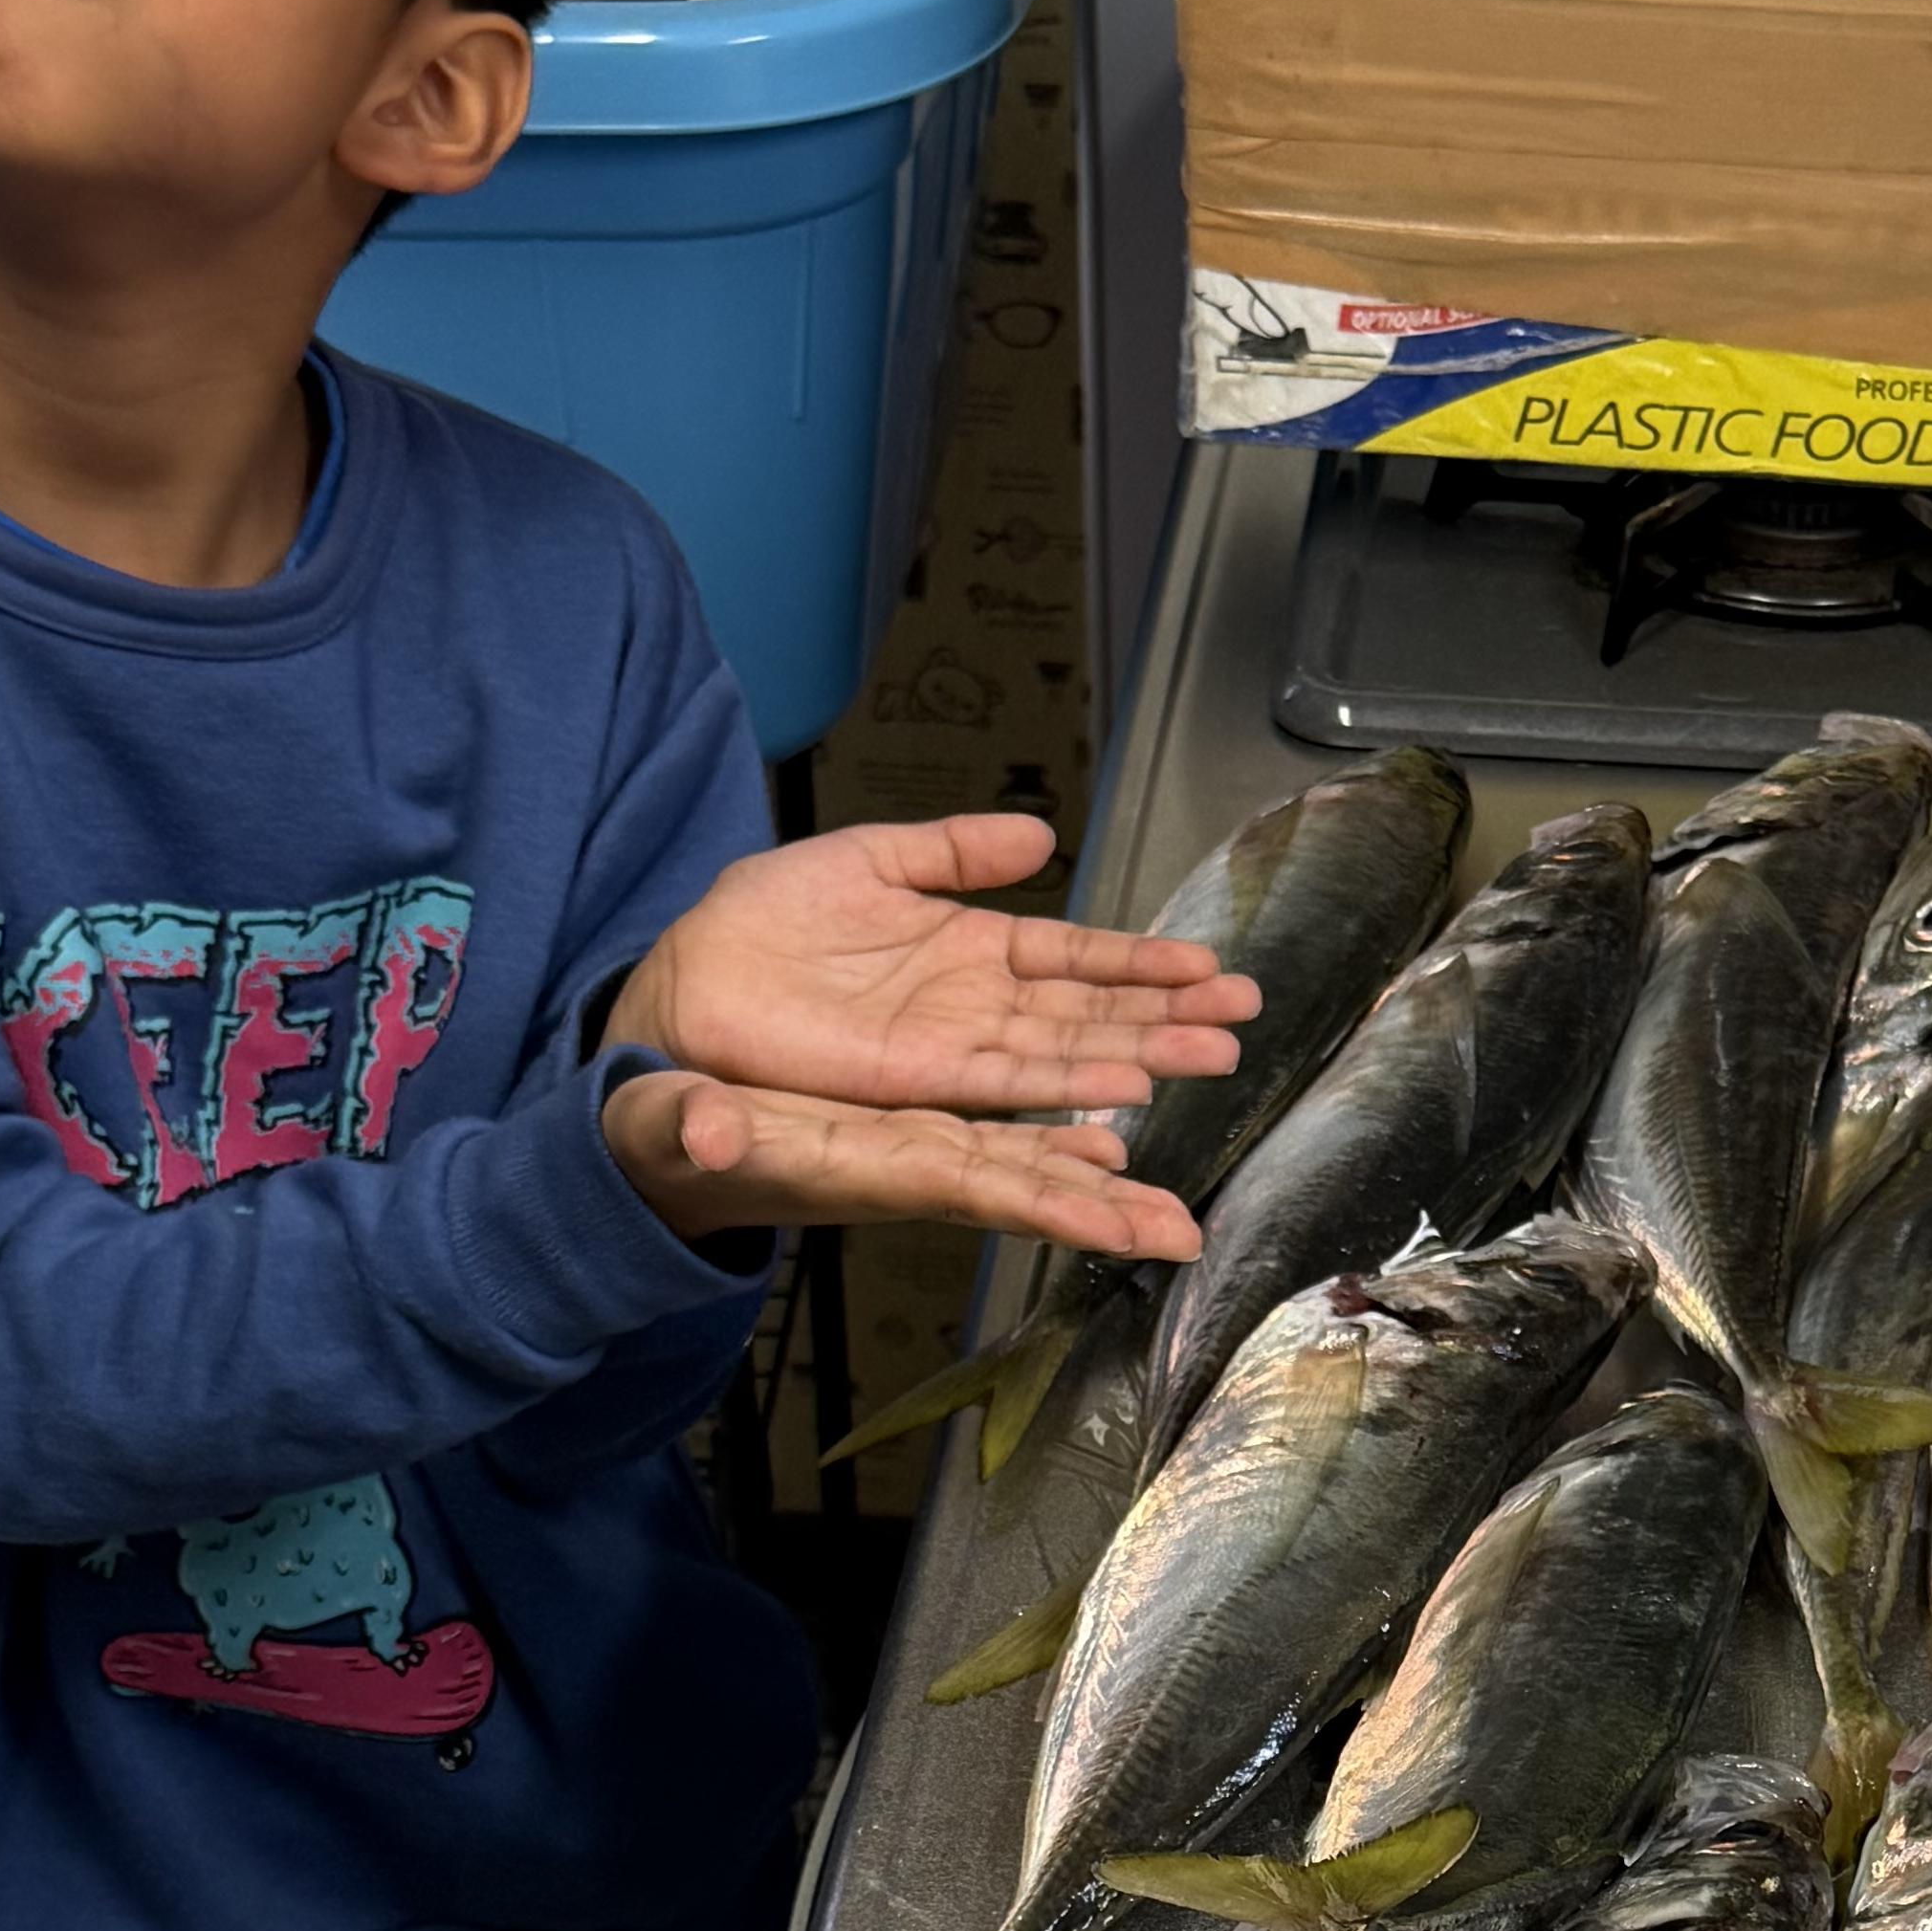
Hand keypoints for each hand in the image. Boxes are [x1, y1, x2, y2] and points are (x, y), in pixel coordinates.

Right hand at [605, 1061, 1205, 1264]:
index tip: (1122, 1225)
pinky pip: (998, 1135)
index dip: (1047, 1202)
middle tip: (1187, 1235)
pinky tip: (1107, 1131)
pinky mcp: (911, 1128)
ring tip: (1174, 1203)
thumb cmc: (663, 1143)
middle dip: (1105, 1213)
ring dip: (1103, 1177)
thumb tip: (704, 1135)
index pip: (971, 1189)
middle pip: (1024, 1192)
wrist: (661, 1150)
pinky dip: (1056, 1137)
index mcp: (861, 1170)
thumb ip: (687, 1128)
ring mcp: (915, 1152)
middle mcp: (905, 1169)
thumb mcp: (667, 1127)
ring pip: (1026, 1163)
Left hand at [613, 814, 1256, 1119]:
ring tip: (1212, 1056)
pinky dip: (1067, 1093)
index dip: (1142, 962)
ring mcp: (953, 1048)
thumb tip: (1037, 835)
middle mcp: (975, 1006)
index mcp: (971, 947)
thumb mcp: (868, 860)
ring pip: (1067, 1054)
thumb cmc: (762, 924)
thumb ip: (952, 850)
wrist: (687, 980)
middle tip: (1244, 1019)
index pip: (1077, 955)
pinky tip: (1122, 1095)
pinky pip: (1008, 1089)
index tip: (1208, 967)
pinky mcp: (918, 1083)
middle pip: (1091, 1011)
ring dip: (1140, 1056)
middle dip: (1168, 1016)